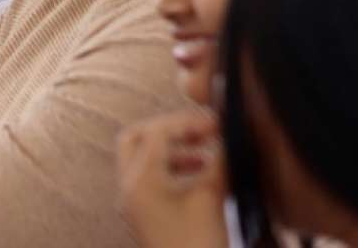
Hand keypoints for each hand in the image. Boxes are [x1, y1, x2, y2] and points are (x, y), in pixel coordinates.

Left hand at [117, 109, 228, 247]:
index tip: (217, 125)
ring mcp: (134, 203)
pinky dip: (173, 169)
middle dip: (170, 130)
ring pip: (144, 159)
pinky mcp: (145, 217)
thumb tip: (229, 138)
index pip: (156, 131)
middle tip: (203, 134)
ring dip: (174, 150)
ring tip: (207, 156)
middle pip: (137, 138)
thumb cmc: (199, 245)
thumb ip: (218, 162)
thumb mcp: (211, 198)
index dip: (187, 122)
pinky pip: (152, 180)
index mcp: (139, 179)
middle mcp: (129, 187)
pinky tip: (203, 178)